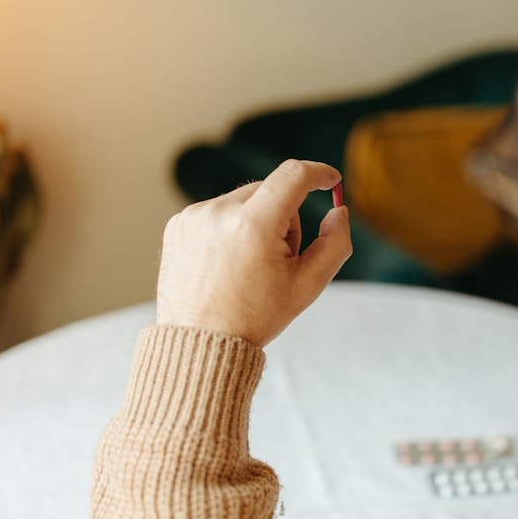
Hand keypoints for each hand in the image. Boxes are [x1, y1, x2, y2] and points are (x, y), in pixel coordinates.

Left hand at [156, 159, 351, 346]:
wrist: (200, 345)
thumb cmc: (255, 317)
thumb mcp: (308, 285)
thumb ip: (335, 242)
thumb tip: (339, 211)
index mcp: (253, 226)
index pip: (294, 175)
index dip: (319, 173)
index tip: (331, 180)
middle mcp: (219, 212)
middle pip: (271, 190)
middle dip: (284, 216)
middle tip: (278, 259)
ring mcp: (194, 216)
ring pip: (244, 199)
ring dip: (256, 221)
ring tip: (247, 266)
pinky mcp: (178, 224)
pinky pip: (218, 211)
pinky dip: (230, 228)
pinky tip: (226, 263)